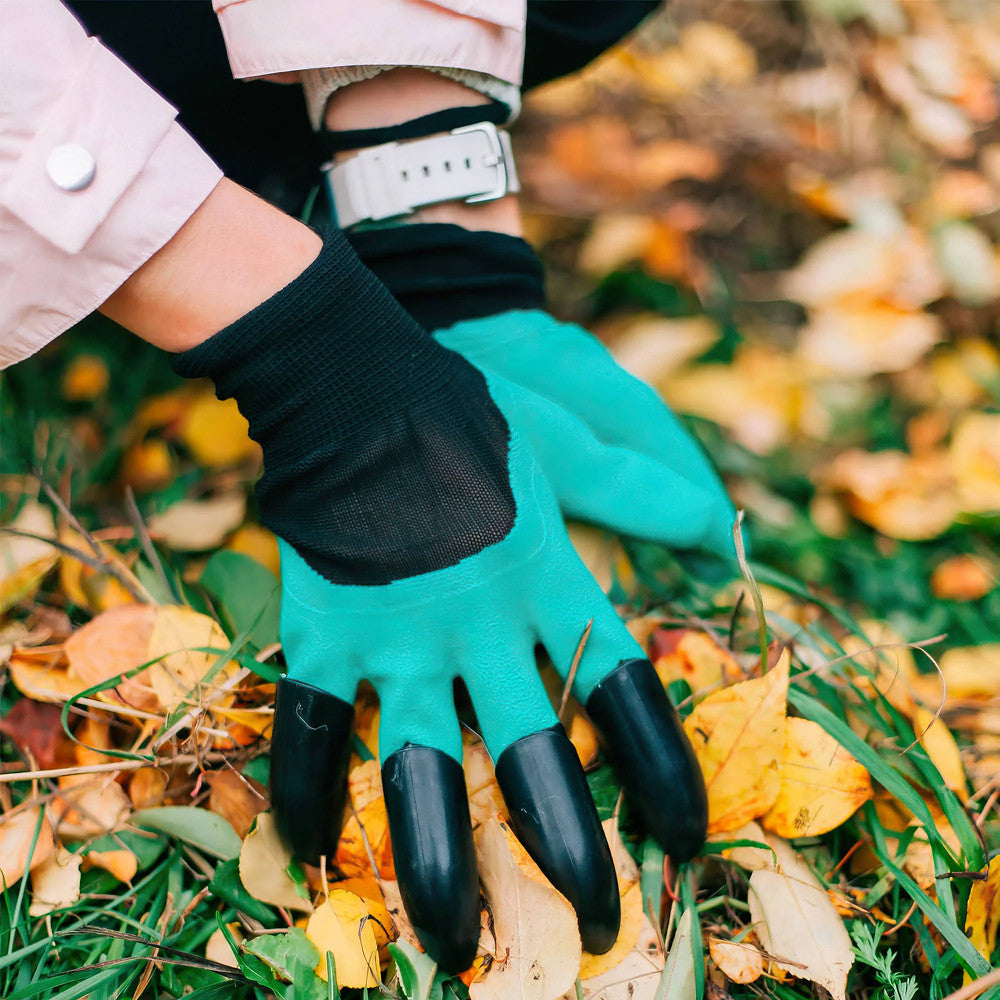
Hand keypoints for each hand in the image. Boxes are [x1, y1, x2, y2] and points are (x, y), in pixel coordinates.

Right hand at [170, 236, 706, 971]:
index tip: (686, 838)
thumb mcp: (565, 443)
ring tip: (457, 948)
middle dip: (569, 848)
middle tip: (598, 923)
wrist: (364, 389)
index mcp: (547, 584)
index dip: (659, 770)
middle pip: (534, 756)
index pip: (622, 694)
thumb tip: (714, 520)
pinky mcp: (330, 632)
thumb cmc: (470, 411)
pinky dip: (313, 789)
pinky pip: (318, 725)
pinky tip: (311, 853)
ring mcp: (402, 637)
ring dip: (444, 862)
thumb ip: (636, 491)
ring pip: (429, 768)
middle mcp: (483, 628)